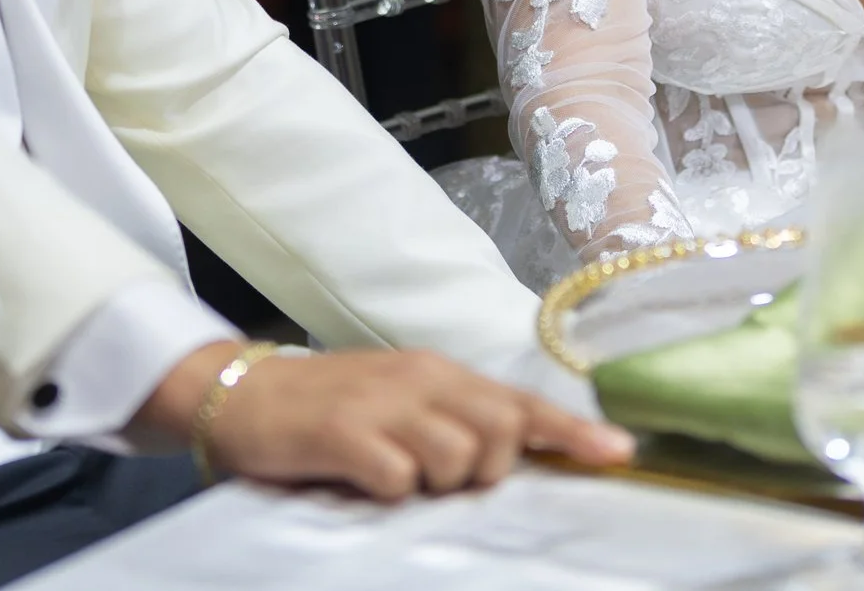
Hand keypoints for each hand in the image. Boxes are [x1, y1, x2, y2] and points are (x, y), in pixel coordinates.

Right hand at [140, 342, 632, 499]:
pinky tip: (363, 479)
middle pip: (501, 432)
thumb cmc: (329, 406)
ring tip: (395, 475)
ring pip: (457, 458)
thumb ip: (453, 419)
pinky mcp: (345, 434)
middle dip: (489, 469)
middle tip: (443, 477)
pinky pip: (397, 478)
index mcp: (439, 372)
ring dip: (435, 483)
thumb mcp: (401, 401)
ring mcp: (383, 405)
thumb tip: (512, 454)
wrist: (243, 395)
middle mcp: (419, 380)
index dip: (572, 432)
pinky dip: (390, 491)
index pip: (520, 402)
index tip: (619, 455)